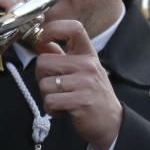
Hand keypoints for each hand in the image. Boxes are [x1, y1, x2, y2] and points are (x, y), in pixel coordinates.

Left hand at [33, 20, 122, 149]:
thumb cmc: (92, 95)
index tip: (41, 38)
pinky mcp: (81, 101)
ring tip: (61, 100)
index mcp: (88, 54)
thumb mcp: (81, 70)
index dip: (52, 29)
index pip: (73, 28)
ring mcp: (85, 83)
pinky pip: (50, 101)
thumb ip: (59, 55)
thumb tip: (38, 41)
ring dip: (47, 96)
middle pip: (43, 61)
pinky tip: (62, 110)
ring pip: (44, 84)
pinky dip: (51, 109)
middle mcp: (87, 65)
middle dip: (41, 77)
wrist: (111, 122)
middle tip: (54, 86)